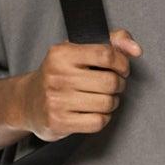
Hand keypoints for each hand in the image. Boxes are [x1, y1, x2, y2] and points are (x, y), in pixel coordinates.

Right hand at [19, 29, 141, 140]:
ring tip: (102, 98)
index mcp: (62, 54)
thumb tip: (136, 49)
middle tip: (112, 85)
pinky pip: (98, 122)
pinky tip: (94, 112)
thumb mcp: (79, 50)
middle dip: (118, 85)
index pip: (106, 54)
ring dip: (112, 102)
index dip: (122, 63)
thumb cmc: (59, 74)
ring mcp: (57, 101)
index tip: (122, 68)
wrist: (28, 102)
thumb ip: (111, 41)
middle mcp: (57, 76)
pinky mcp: (59, 122)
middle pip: (110, 82)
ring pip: (107, 103)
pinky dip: (103, 118)